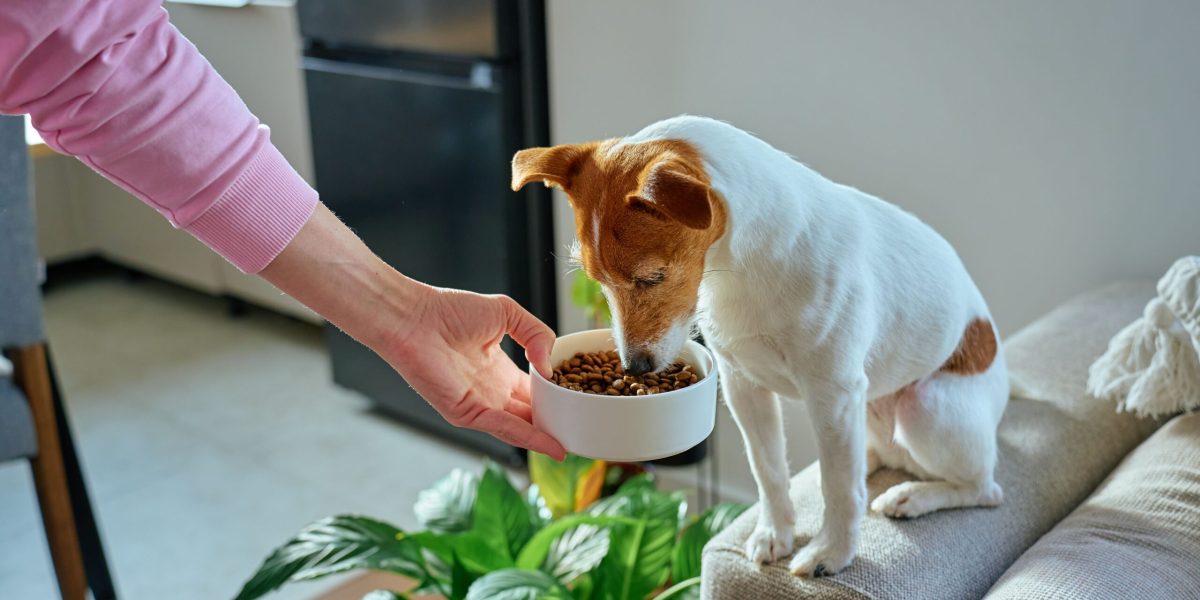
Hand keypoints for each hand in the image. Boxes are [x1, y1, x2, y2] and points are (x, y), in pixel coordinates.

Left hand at [259, 203, 564, 458]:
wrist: (414, 317)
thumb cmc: (448, 310)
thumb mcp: (507, 313)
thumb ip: (536, 332)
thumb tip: (550, 363)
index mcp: (498, 369)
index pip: (533, 390)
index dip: (556, 397)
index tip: (581, 402)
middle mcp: (490, 391)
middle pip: (530, 413)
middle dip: (556, 423)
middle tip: (587, 430)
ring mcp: (479, 404)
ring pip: (520, 427)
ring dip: (548, 437)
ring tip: (577, 445)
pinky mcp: (466, 413)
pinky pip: (503, 428)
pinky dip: (529, 438)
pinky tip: (552, 445)